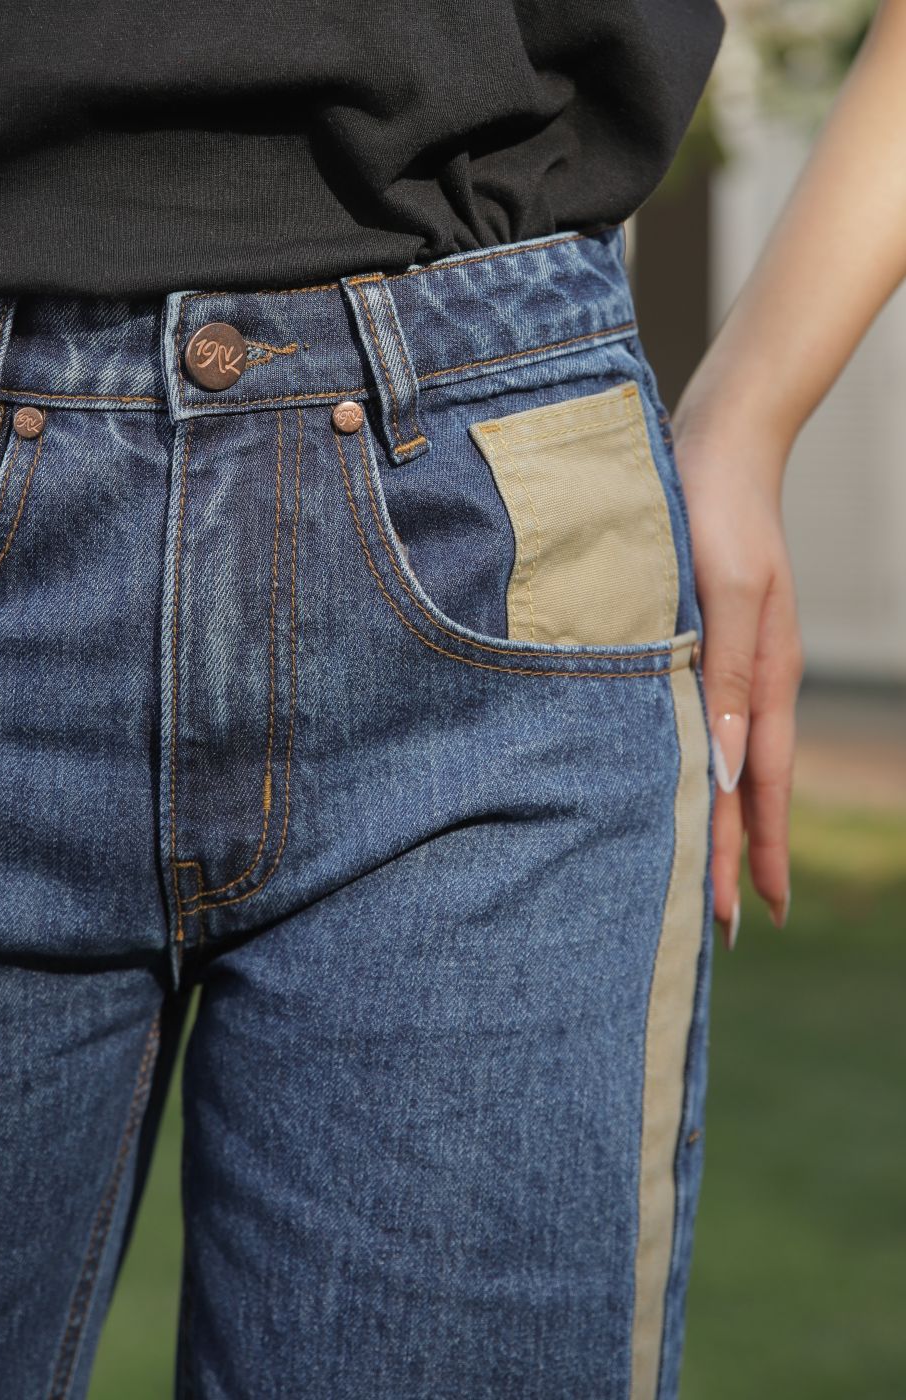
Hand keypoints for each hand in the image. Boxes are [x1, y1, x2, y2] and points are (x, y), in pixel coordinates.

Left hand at [671, 405, 802, 947]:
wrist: (714, 446)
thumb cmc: (717, 514)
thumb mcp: (731, 596)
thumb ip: (730, 680)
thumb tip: (728, 767)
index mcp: (767, 680)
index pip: (761, 787)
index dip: (755, 853)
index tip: (754, 918)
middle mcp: (754, 682)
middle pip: (744, 786)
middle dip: (732, 856)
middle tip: (719, 926)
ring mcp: (733, 663)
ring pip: (725, 759)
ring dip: (714, 818)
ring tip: (699, 871)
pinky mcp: (706, 641)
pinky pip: (705, 720)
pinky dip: (698, 764)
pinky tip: (678, 777)